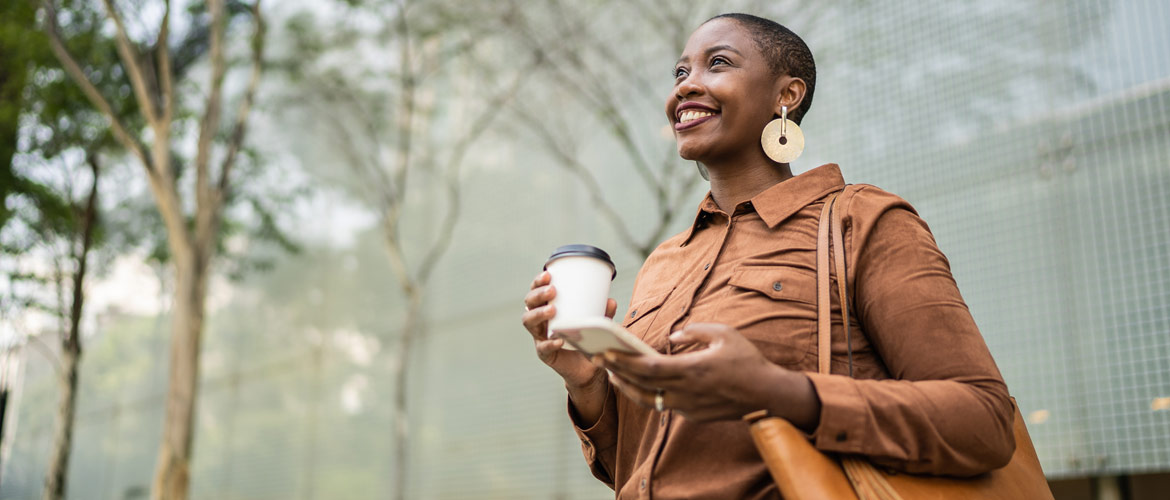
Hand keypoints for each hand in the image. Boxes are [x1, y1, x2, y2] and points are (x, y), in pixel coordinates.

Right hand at [520, 271, 617, 388]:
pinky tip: (558, 340)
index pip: (536, 291)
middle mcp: (540, 321)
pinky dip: (549, 343)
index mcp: (548, 308)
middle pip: (529, 304)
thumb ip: (603, 313)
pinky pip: (542, 347)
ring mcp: (540, 337)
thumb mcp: (595, 322)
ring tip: (552, 310)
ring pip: (529, 322)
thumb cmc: (587, 338)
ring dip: (538, 314)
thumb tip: (611, 301)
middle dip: (538, 295)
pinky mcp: (544, 353)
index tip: (548, 274)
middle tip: (552, 290)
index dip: (538, 282)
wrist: (588, 366)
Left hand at [597, 323, 820, 426]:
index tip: (606, 352)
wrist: (767, 396)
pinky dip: (647, 393)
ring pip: (648, 400)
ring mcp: (688, 407)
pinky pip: (663, 404)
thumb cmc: (747, 361)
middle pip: (642, 385)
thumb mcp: (725, 334)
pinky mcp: (692, 415)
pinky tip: (639, 383)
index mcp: (692, 370)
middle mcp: (686, 392)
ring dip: (627, 387)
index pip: (648, 368)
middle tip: (598, 358)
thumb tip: (672, 336)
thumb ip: (695, 331)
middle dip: (617, 371)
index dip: (624, 362)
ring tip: (613, 373)